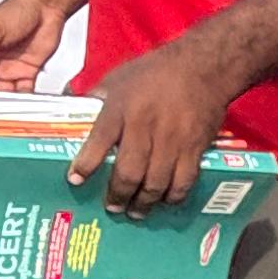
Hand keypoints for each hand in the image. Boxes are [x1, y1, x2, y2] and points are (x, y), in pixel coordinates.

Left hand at [66, 36, 235, 213]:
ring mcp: (172, 139)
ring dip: (144, 203)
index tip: (76, 180)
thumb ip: (98, 99)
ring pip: (156, 183)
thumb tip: (73, 113)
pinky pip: (184, 181)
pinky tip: (165, 201)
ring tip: (135, 211)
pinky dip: (173, 196)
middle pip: (129, 172)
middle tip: (112, 207)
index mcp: (121, 108)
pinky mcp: (195, 147)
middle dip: (118, 195)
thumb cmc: (156, 72)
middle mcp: (145, 126)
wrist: (204, 66)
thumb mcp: (119, 78)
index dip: (86, 164)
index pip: (99, 140)